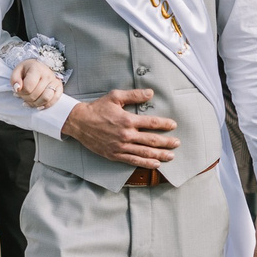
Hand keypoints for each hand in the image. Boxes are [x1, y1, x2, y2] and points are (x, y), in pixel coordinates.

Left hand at [10, 59, 62, 109]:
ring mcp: (55, 81)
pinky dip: (46, 105)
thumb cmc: (28, 69)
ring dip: (35, 103)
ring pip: (46, 98)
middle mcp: (48, 75)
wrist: (39, 66)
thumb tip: (17, 89)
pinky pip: (54, 100)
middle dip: (26, 98)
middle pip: (35, 95)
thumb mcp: (18, 70)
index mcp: (37, 68)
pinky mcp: (59, 87)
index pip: (28, 87)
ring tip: (30, 101)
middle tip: (22, 96)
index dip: (20, 92)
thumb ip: (14, 79)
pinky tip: (38, 105)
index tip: (18, 90)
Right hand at [61, 88, 180, 167]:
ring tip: (171, 156)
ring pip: (145, 153)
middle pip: (151, 140)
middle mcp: (126, 135)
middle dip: (167, 142)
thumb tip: (150, 93)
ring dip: (160, 155)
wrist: (79, 122)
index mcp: (127, 120)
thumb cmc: (97, 109)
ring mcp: (120, 147)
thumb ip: (134, 95)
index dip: (164, 125)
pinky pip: (133, 161)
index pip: (151, 123)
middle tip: (177, 143)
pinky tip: (156, 164)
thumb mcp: (115, 97)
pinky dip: (146, 163)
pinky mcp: (115, 155)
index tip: (173, 125)